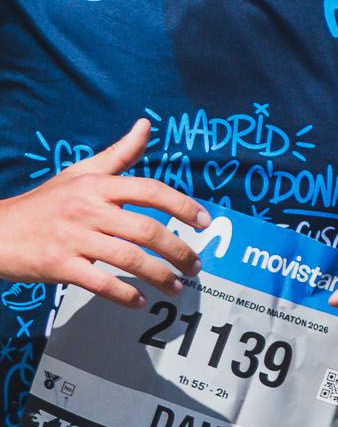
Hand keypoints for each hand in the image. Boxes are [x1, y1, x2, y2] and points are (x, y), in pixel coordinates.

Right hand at [0, 117, 208, 305]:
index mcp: (95, 186)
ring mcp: (72, 238)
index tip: (205, 222)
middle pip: (147, 230)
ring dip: (160, 276)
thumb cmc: (44, 203)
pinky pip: (102, 283)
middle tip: (196, 265)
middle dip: (179, 251)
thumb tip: (146, 125)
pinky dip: (125, 295)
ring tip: (176, 286)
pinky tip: (139, 301)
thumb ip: (118, 154)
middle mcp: (86, 209)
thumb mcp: (79, 174)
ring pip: (130, 260)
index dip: (183, 206)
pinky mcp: (58, 265)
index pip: (150, 191)